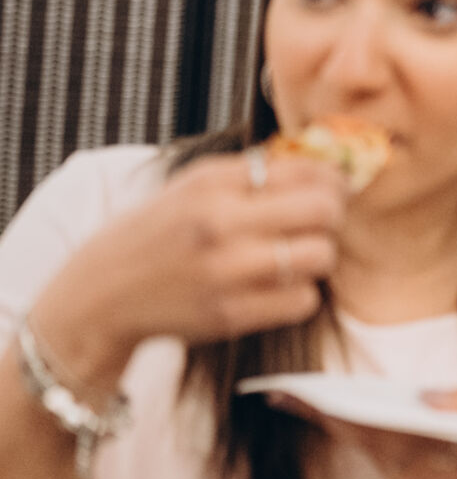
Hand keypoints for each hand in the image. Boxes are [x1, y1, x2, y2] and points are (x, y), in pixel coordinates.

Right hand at [31, 152, 346, 384]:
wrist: (102, 294)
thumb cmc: (160, 233)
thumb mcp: (193, 186)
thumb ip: (252, 171)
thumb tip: (323, 164)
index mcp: (212, 184)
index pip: (305, 171)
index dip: (331, 180)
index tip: (331, 188)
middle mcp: (218, 224)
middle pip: (323, 211)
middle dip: (332, 214)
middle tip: (321, 221)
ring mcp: (225, 272)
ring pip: (320, 256)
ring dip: (318, 255)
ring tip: (296, 254)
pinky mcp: (230, 315)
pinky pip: (303, 300)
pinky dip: (299, 294)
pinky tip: (277, 286)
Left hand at [288, 385, 456, 478]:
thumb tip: (427, 393)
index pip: (392, 429)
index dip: (346, 410)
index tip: (307, 394)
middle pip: (377, 450)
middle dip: (337, 421)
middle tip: (293, 398)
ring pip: (388, 467)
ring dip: (361, 437)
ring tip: (331, 408)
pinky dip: (391, 455)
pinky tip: (384, 434)